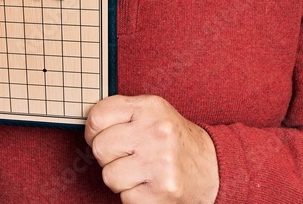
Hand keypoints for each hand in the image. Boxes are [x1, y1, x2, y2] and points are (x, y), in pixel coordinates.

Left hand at [85, 94, 218, 202]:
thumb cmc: (175, 141)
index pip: (98, 116)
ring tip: (140, 172)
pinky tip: (149, 185)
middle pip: (100, 148)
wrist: (213, 167)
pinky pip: (125, 197)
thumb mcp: (155, 113)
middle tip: (127, 156)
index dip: (94, 130)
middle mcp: (156, 133)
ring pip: (109, 175)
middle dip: (109, 156)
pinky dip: (134, 195)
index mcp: (150, 108)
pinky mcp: (160, 193)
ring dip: (121, 179)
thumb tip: (89, 125)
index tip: (103, 136)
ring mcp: (159, 164)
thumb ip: (124, 113)